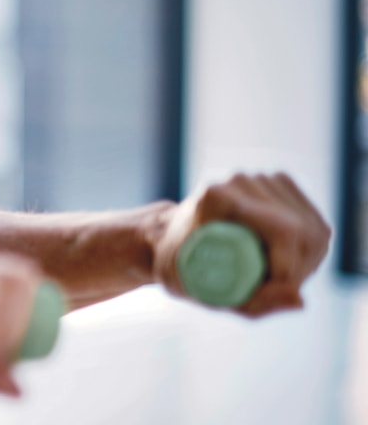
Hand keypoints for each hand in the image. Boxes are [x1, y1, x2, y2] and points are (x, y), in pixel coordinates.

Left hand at [150, 171, 330, 316]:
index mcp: (216, 197)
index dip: (289, 272)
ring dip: (304, 264)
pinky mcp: (278, 185)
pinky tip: (284, 262)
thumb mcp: (205, 294)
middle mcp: (240, 181)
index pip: (284, 232)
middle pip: (304, 233)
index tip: (269, 295)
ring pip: (314, 230)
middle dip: (298, 272)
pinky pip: (314, 224)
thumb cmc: (181, 269)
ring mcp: (260, 179)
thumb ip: (254, 304)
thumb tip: (300, 300)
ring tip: (272, 278)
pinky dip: (309, 251)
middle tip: (270, 291)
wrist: (168, 240)